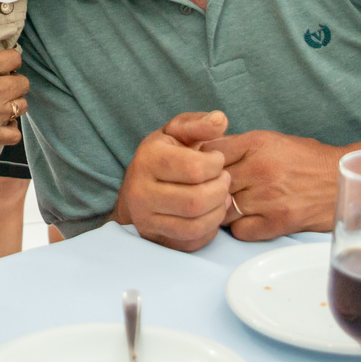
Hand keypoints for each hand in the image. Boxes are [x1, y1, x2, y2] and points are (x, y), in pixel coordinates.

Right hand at [110, 112, 231, 251]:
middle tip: (224, 179)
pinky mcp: (155, 238)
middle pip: (196, 200)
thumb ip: (199, 124)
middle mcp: (141, 192)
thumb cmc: (163, 154)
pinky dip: (209, 228)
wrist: (136, 187)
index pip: (195, 168)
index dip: (216, 164)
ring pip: (196, 224)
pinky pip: (192, 241)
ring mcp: (146, 219)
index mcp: (148, 159)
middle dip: (220, 189)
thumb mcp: (176, 132)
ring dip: (218, 210)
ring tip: (221, 195)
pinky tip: (211, 212)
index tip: (217, 160)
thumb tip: (221, 119)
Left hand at [213, 130, 341, 240]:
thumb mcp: (271, 140)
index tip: (201, 168)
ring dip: (222, 211)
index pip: (211, 151)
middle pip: (212, 182)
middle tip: (208, 192)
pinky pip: (240, 231)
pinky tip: (246, 220)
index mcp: (257, 144)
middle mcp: (260, 169)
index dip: (202, 161)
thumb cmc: (304, 159)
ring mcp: (268, 198)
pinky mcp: (278, 223)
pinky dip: (239, 228)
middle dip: (207, 188)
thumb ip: (238, 146)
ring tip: (228, 207)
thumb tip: (202, 153)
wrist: (341, 178)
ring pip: (222, 210)